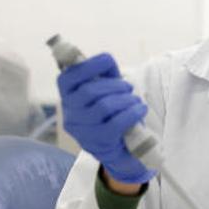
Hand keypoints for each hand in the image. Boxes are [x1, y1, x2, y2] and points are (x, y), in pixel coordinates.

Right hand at [57, 53, 154, 183]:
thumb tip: (106, 60)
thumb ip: (105, 75)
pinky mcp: (98, 143)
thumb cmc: (112, 113)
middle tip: (128, 88)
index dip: (88, 65)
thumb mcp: (107, 91)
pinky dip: (132, 113)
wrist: (122, 148)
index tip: (108, 61)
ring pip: (104, 107)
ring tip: (135, 101)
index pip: (68, 77)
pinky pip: (115, 124)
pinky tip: (140, 110)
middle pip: (90, 91)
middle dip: (115, 86)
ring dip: (126, 100)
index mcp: (68, 96)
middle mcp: (70, 114)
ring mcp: (82, 130)